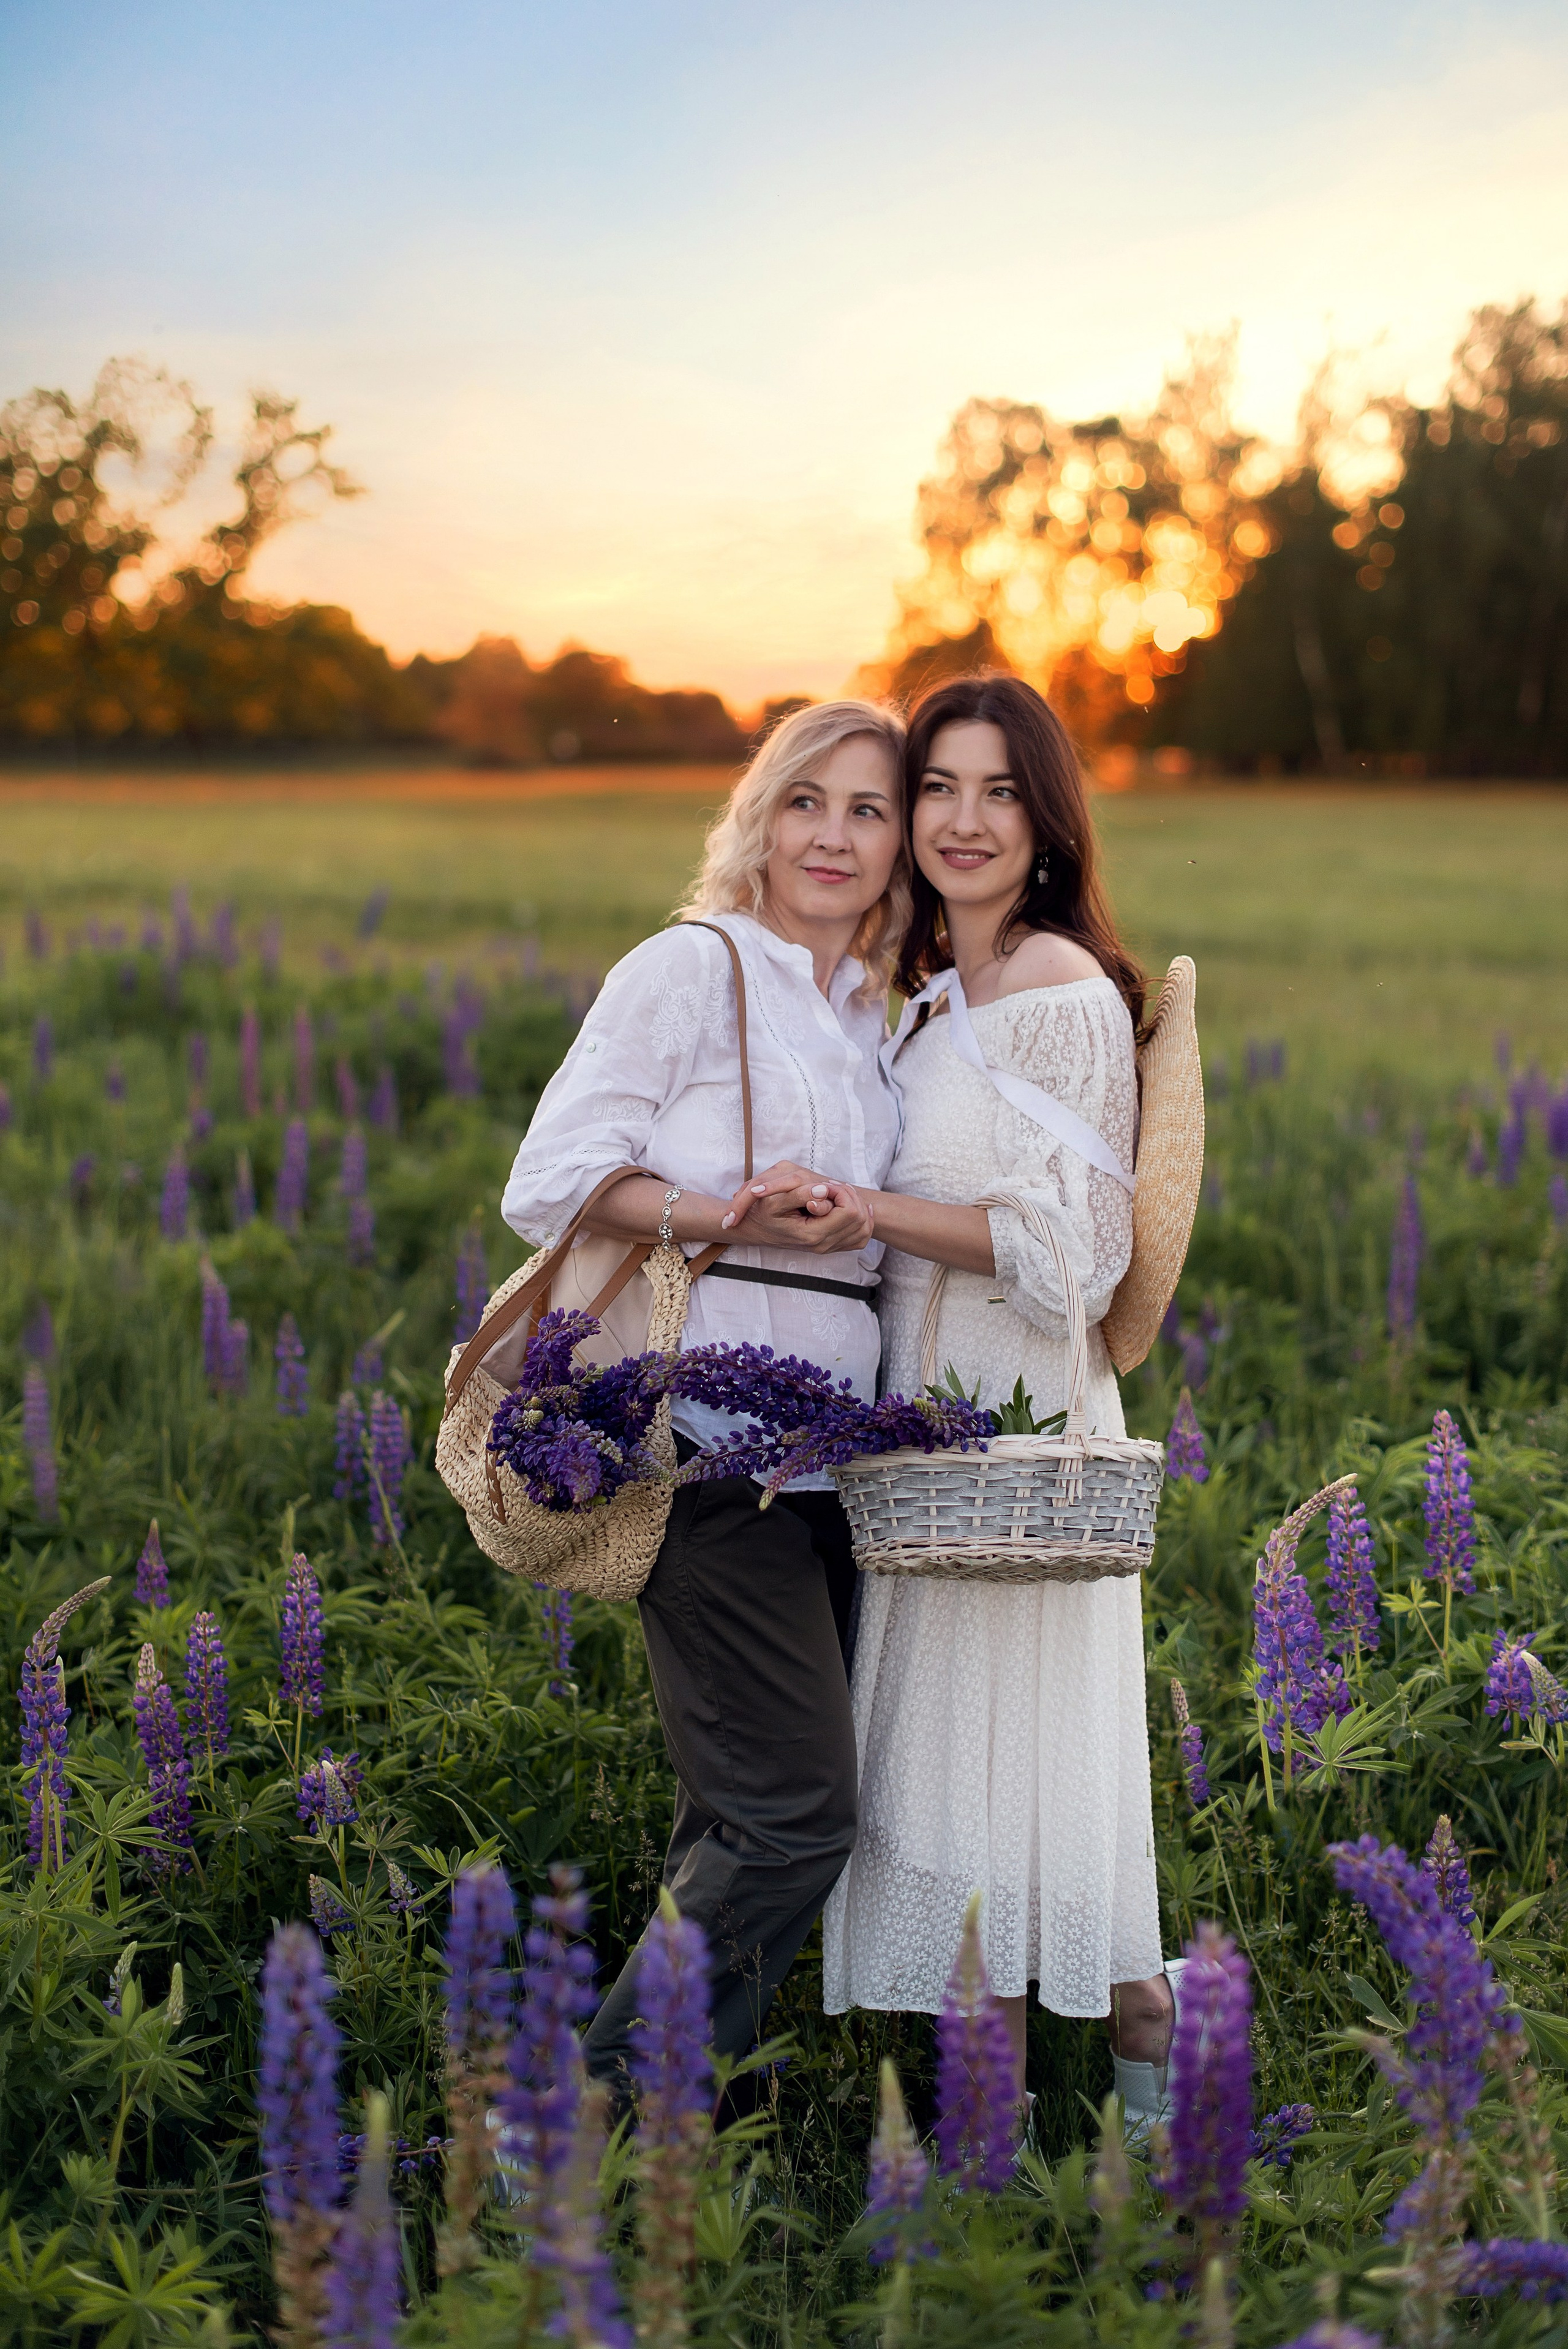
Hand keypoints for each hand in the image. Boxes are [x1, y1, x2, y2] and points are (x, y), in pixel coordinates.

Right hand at [720, 1162, 874, 1253]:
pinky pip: (860, 1236)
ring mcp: (829, 1247)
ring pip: (863, 1227)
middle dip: (850, 1197)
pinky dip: (862, 1219)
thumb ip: (799, 1194)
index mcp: (812, 1234)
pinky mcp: (832, 1245)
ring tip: (836, 1195)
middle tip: (830, 1188)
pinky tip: (853, 1206)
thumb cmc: (761, 1213)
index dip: (841, 1192)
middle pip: (860, 1218)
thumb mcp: (774, 1200)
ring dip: (855, 1205)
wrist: (754, 1229)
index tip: (824, 1185)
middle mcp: (824, 1245)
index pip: (849, 1211)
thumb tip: (823, 1190)